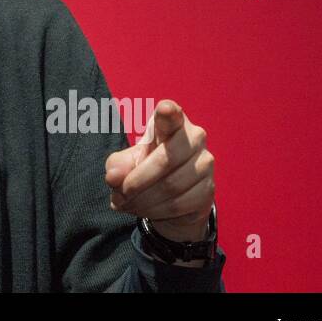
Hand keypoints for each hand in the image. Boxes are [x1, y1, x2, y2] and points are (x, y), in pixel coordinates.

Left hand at [104, 100, 214, 244]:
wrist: (172, 196)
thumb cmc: (146, 167)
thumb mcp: (126, 163)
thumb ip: (117, 165)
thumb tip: (113, 177)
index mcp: (172, 122)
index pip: (171, 115)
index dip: (168, 112)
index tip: (164, 109)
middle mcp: (194, 138)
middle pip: (165, 160)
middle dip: (136, 182)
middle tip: (119, 194)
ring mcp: (205, 164)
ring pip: (170, 186)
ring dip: (142, 200)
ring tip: (125, 204)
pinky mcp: (208, 189)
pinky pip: (178, 204)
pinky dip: (155, 211)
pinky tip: (143, 210)